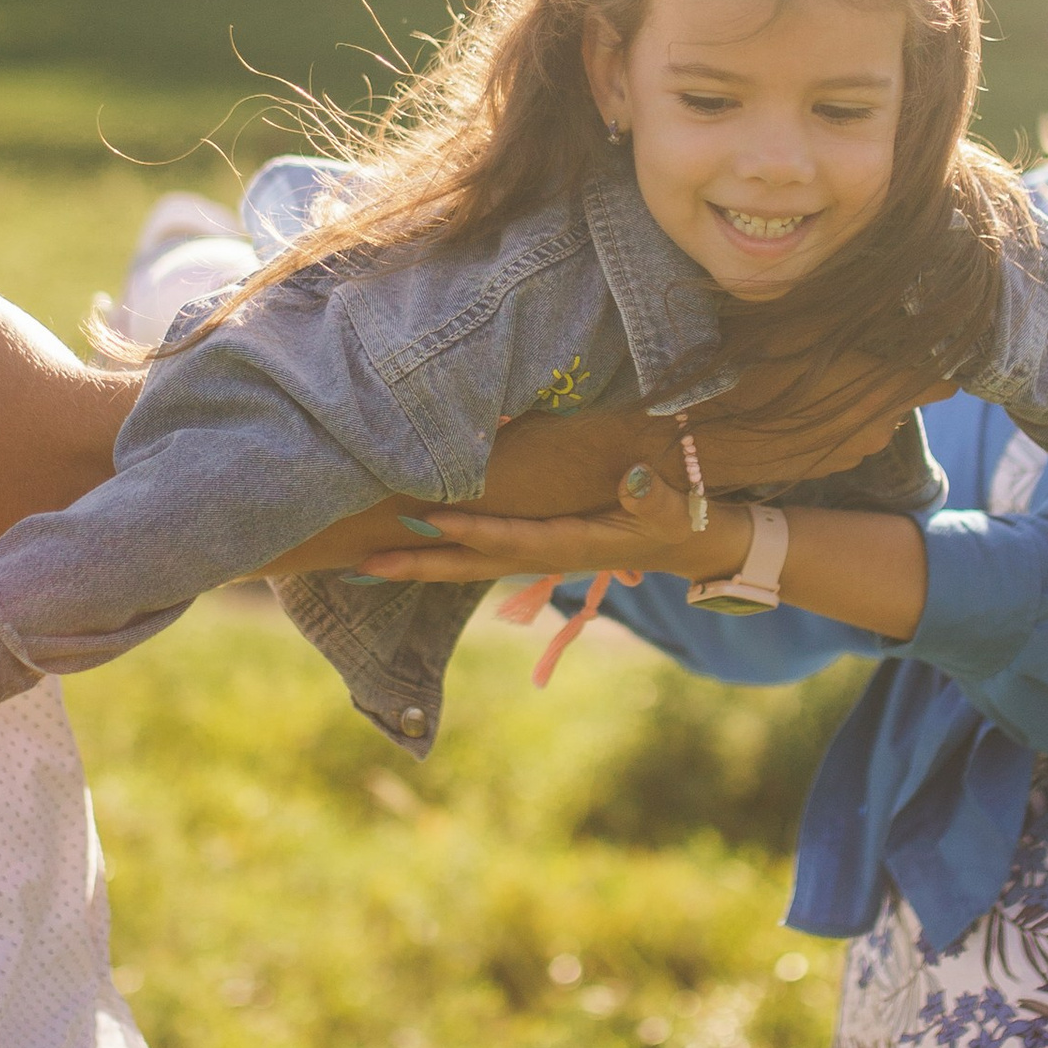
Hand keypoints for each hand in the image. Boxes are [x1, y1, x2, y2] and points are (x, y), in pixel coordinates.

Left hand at [353, 461, 755, 588]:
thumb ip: (653, 498)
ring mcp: (532, 557)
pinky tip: (406, 552)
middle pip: (468, 565)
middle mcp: (541, 556)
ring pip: (464, 566)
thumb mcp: (672, 509)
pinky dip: (438, 557)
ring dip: (416, 565)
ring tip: (363, 563)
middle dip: (417, 565)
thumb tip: (636, 482)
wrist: (685, 546)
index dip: (469, 529)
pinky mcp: (532, 549)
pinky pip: (475, 557)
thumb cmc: (677, 520)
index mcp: (569, 544)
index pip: (509, 538)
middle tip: (362, 564)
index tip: (428, 519)